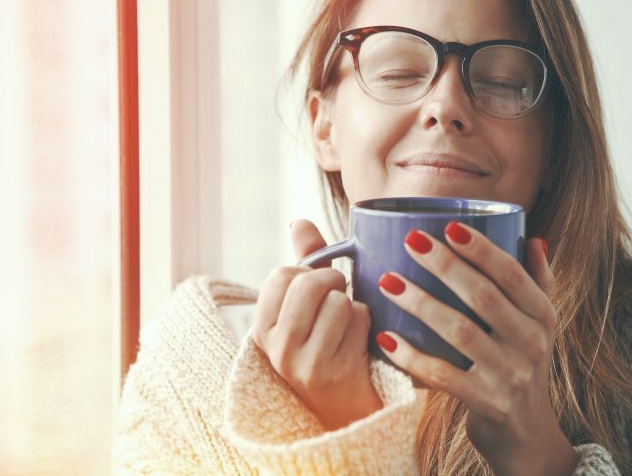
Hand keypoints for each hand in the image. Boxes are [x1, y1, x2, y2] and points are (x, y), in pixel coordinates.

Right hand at [251, 219, 382, 429]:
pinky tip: (362, 345)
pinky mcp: (335, 373)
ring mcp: (303, 363)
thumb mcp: (309, 308)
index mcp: (262, 329)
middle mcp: (276, 349)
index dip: (309, 273)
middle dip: (334, 282)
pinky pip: (359, 319)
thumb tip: (298, 221)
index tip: (317, 291)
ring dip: (354, 307)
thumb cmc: (331, 348)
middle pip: (308, 282)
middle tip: (341, 298)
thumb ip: (305, 264)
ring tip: (348, 328)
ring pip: (338, 300)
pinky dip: (368, 324)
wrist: (351, 411)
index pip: (282, 274)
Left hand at [375, 224, 576, 475]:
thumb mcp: (540, 325)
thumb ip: (538, 282)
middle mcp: (531, 342)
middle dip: (445, 265)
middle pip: (483, 296)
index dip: (481, 249)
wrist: (526, 433)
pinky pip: (442, 375)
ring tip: (388, 281)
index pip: (512, 274)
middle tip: (411, 241)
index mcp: (542, 315)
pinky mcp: (486, 402)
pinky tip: (386, 337)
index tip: (449, 226)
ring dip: (421, 303)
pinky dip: (411, 356)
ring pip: (459, 331)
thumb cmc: (522, 364)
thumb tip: (534, 238)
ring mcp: (509, 374)